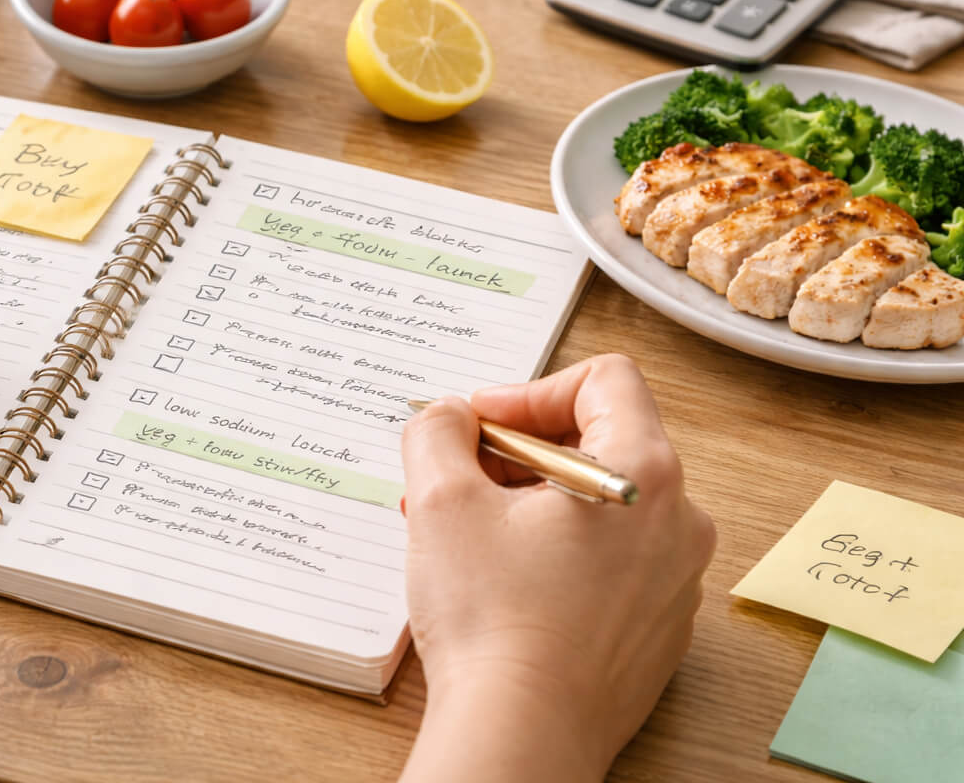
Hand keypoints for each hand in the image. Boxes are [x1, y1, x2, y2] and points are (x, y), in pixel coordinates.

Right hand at [398, 354, 715, 782]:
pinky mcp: (656, 631)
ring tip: (464, 536)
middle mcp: (678, 524)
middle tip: (458, 479)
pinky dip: (555, 555)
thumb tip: (449, 418)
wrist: (522, 735)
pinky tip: (499, 585)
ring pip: (600, 508)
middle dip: (517, 454)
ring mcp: (674, 583)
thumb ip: (438, 430)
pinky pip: (609, 564)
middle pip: (599, 444)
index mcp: (644, 474)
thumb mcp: (441, 500)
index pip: (605, 380)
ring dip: (529, 505)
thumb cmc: (494, 622)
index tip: (481, 424)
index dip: (530, 390)